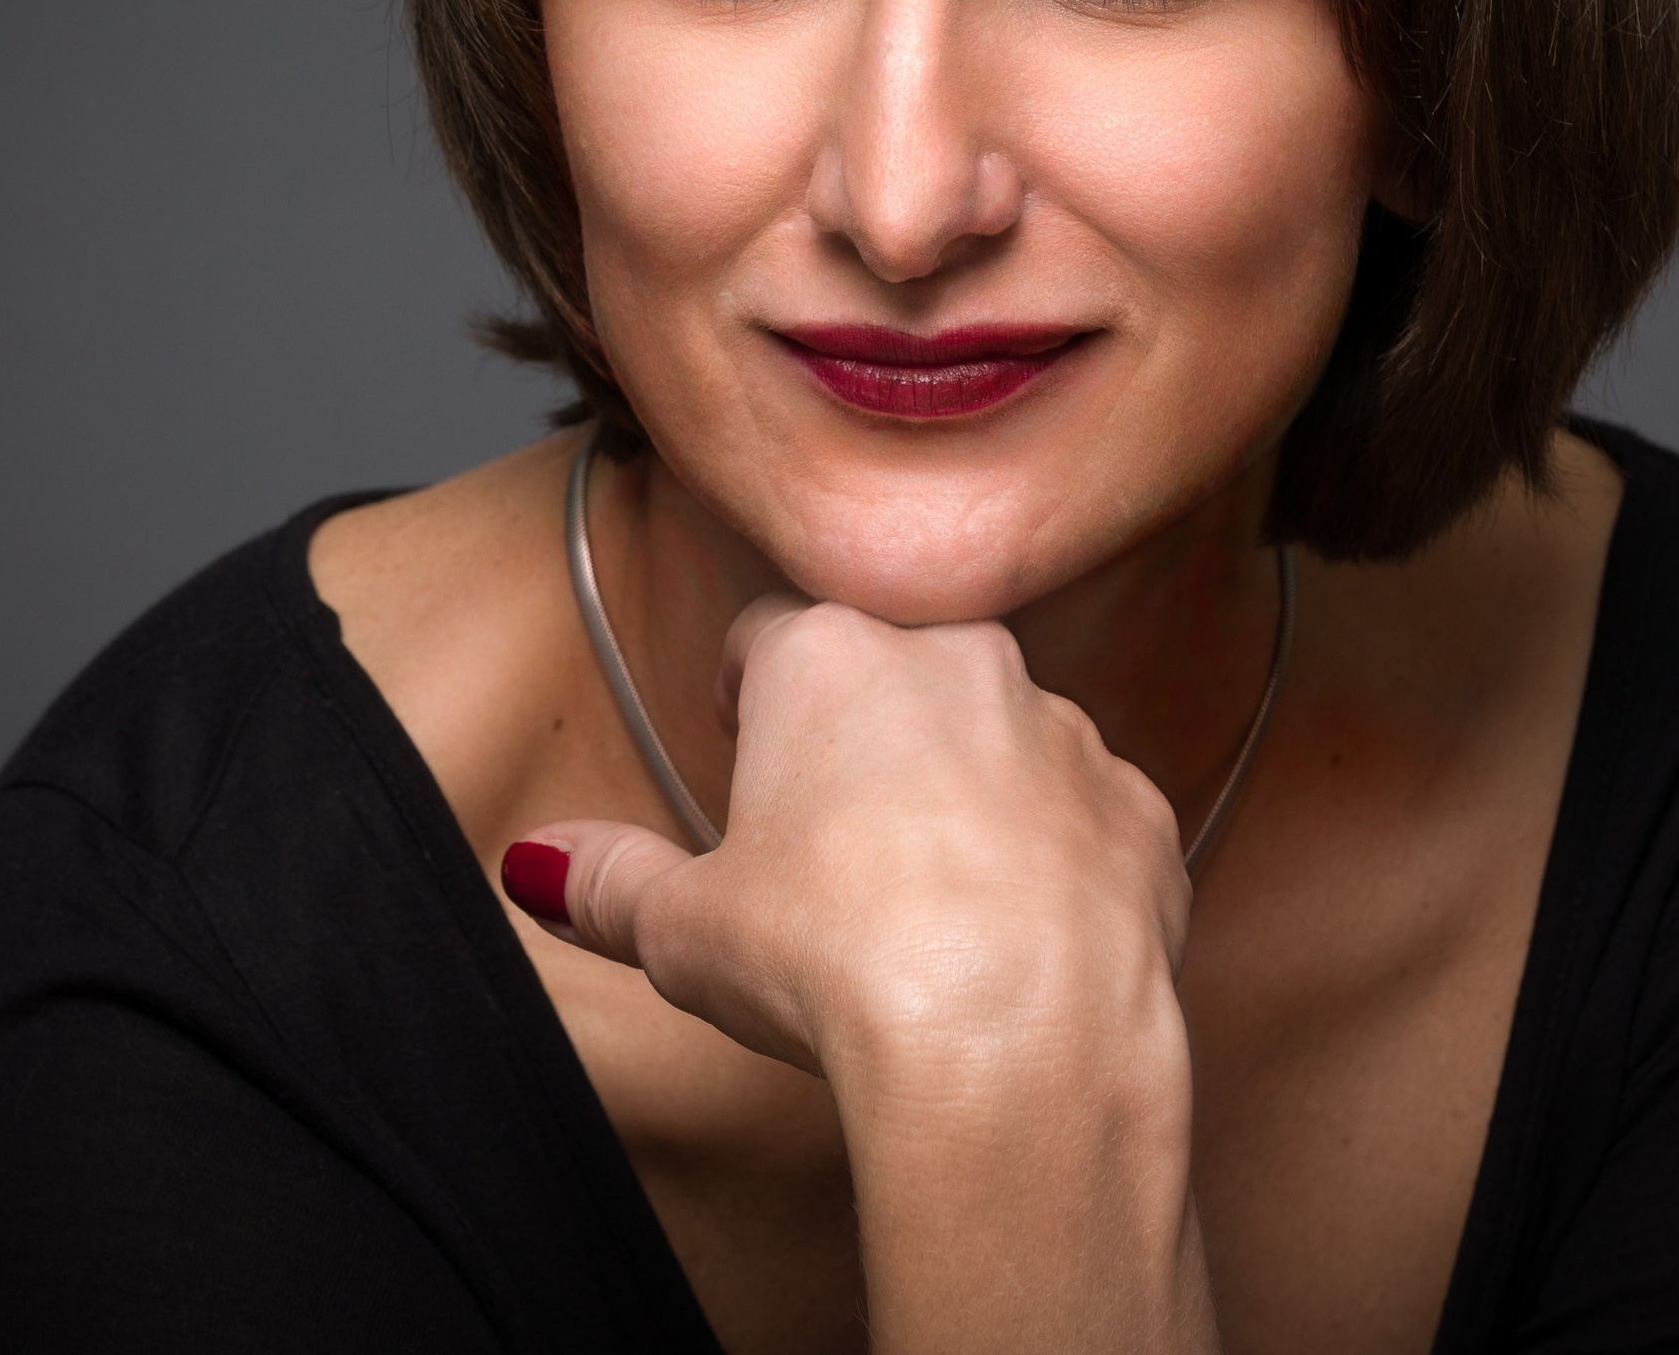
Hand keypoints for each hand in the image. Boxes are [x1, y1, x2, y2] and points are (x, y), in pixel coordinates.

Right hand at [506, 595, 1192, 1085]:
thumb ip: (605, 881)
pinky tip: (1018, 944)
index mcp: (830, 656)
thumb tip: (539, 862)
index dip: (747, 694)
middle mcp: (957, 658)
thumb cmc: (834, 964)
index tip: (745, 749)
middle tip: (831, 849)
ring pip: (999, 740)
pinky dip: (1053, 863)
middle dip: (864, 743)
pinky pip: (1083, 817)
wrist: (1013, 1040)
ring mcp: (1062, 728)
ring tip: (931, 909)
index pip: (766, 638)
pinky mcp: (1138, 806)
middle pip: (892, 677)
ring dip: (967, 796)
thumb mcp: (679, 930)